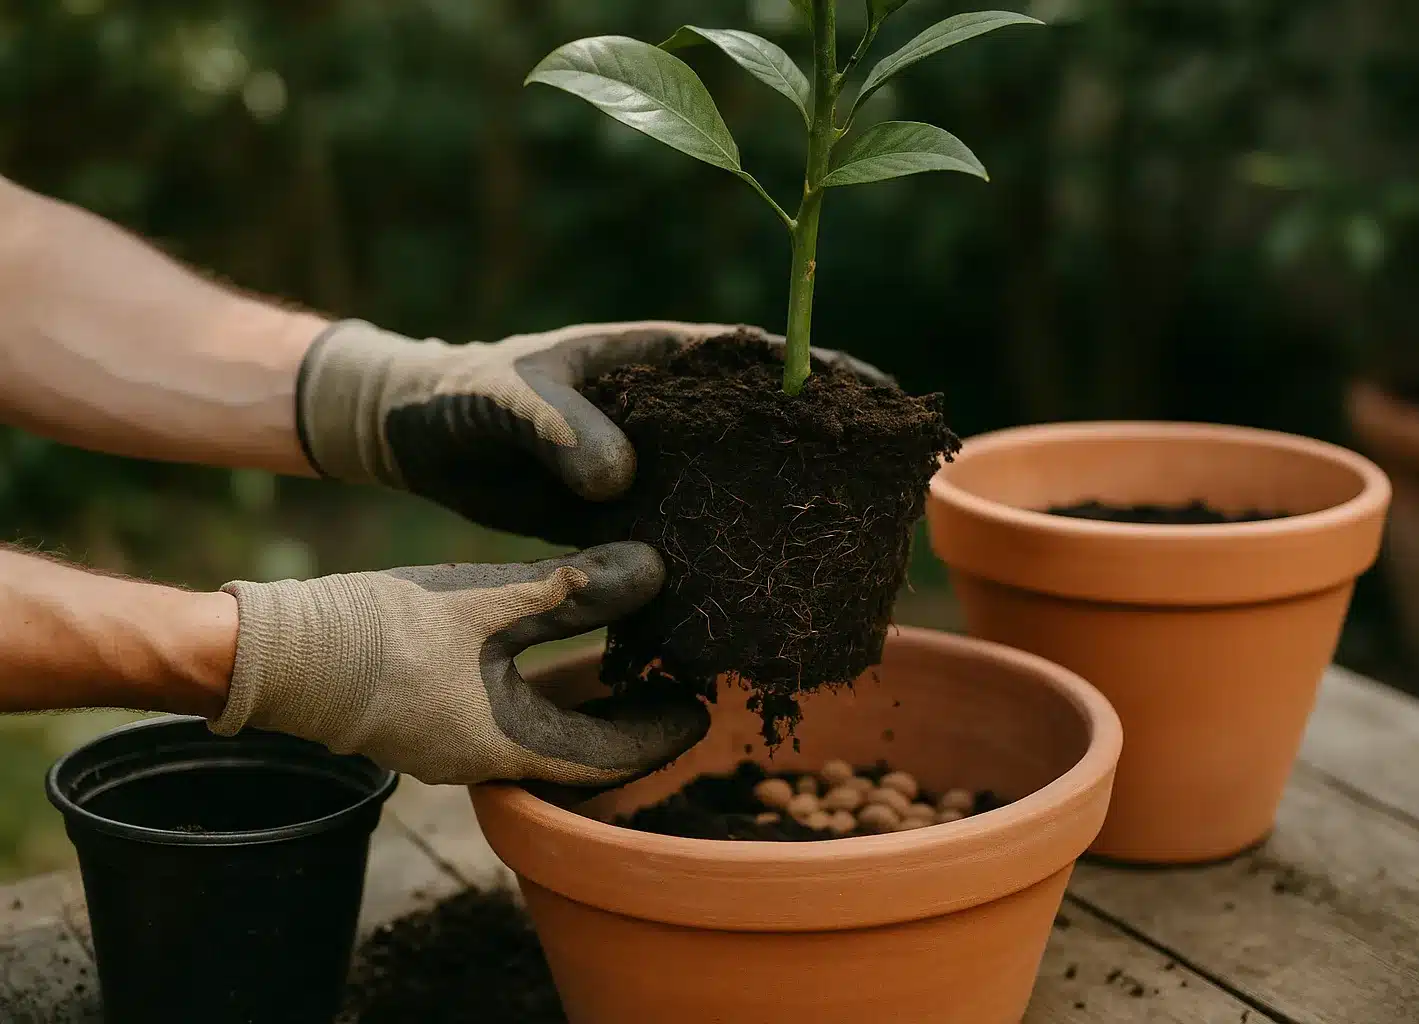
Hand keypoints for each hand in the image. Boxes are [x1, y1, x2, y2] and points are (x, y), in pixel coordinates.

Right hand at [211, 542, 706, 785]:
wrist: (271, 648)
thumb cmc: (374, 629)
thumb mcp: (483, 601)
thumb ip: (569, 590)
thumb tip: (654, 571)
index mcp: (505, 748)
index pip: (608, 761)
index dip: (660, 736)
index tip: (702, 708)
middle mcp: (484, 759)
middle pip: (582, 750)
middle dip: (631, 717)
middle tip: (678, 678)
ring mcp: (454, 742)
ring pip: (545, 730)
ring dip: (589, 697)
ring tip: (633, 655)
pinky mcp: (430, 716)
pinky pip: (509, 711)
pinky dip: (546, 685)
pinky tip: (558, 643)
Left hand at [295, 319, 889, 543]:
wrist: (414, 439)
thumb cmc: (460, 394)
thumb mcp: (506, 397)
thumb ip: (561, 426)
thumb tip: (622, 479)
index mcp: (653, 359)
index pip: (755, 358)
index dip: (822, 373)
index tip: (881, 398)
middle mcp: (666, 413)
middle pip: (764, 429)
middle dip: (823, 453)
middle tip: (884, 491)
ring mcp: (652, 466)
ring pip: (733, 488)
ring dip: (779, 515)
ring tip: (839, 553)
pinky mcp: (626, 516)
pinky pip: (686, 538)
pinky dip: (718, 562)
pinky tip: (751, 601)